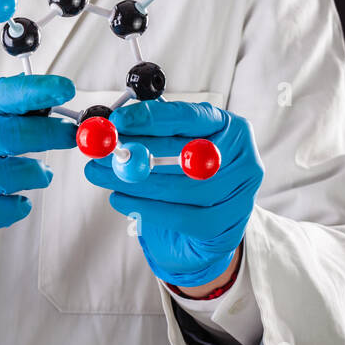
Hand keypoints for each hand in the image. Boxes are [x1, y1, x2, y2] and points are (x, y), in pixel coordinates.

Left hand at [83, 100, 264, 287]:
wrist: (206, 227)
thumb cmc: (186, 177)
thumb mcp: (173, 147)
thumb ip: (151, 133)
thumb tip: (111, 123)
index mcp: (231, 127)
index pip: (191, 117)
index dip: (152, 118)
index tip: (117, 121)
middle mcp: (243, 157)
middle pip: (186, 153)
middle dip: (138, 152)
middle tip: (101, 153)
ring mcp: (241, 194)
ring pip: (182, 188)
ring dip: (135, 183)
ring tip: (103, 176)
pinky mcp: (228, 224)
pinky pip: (181, 216)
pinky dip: (145, 208)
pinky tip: (120, 199)